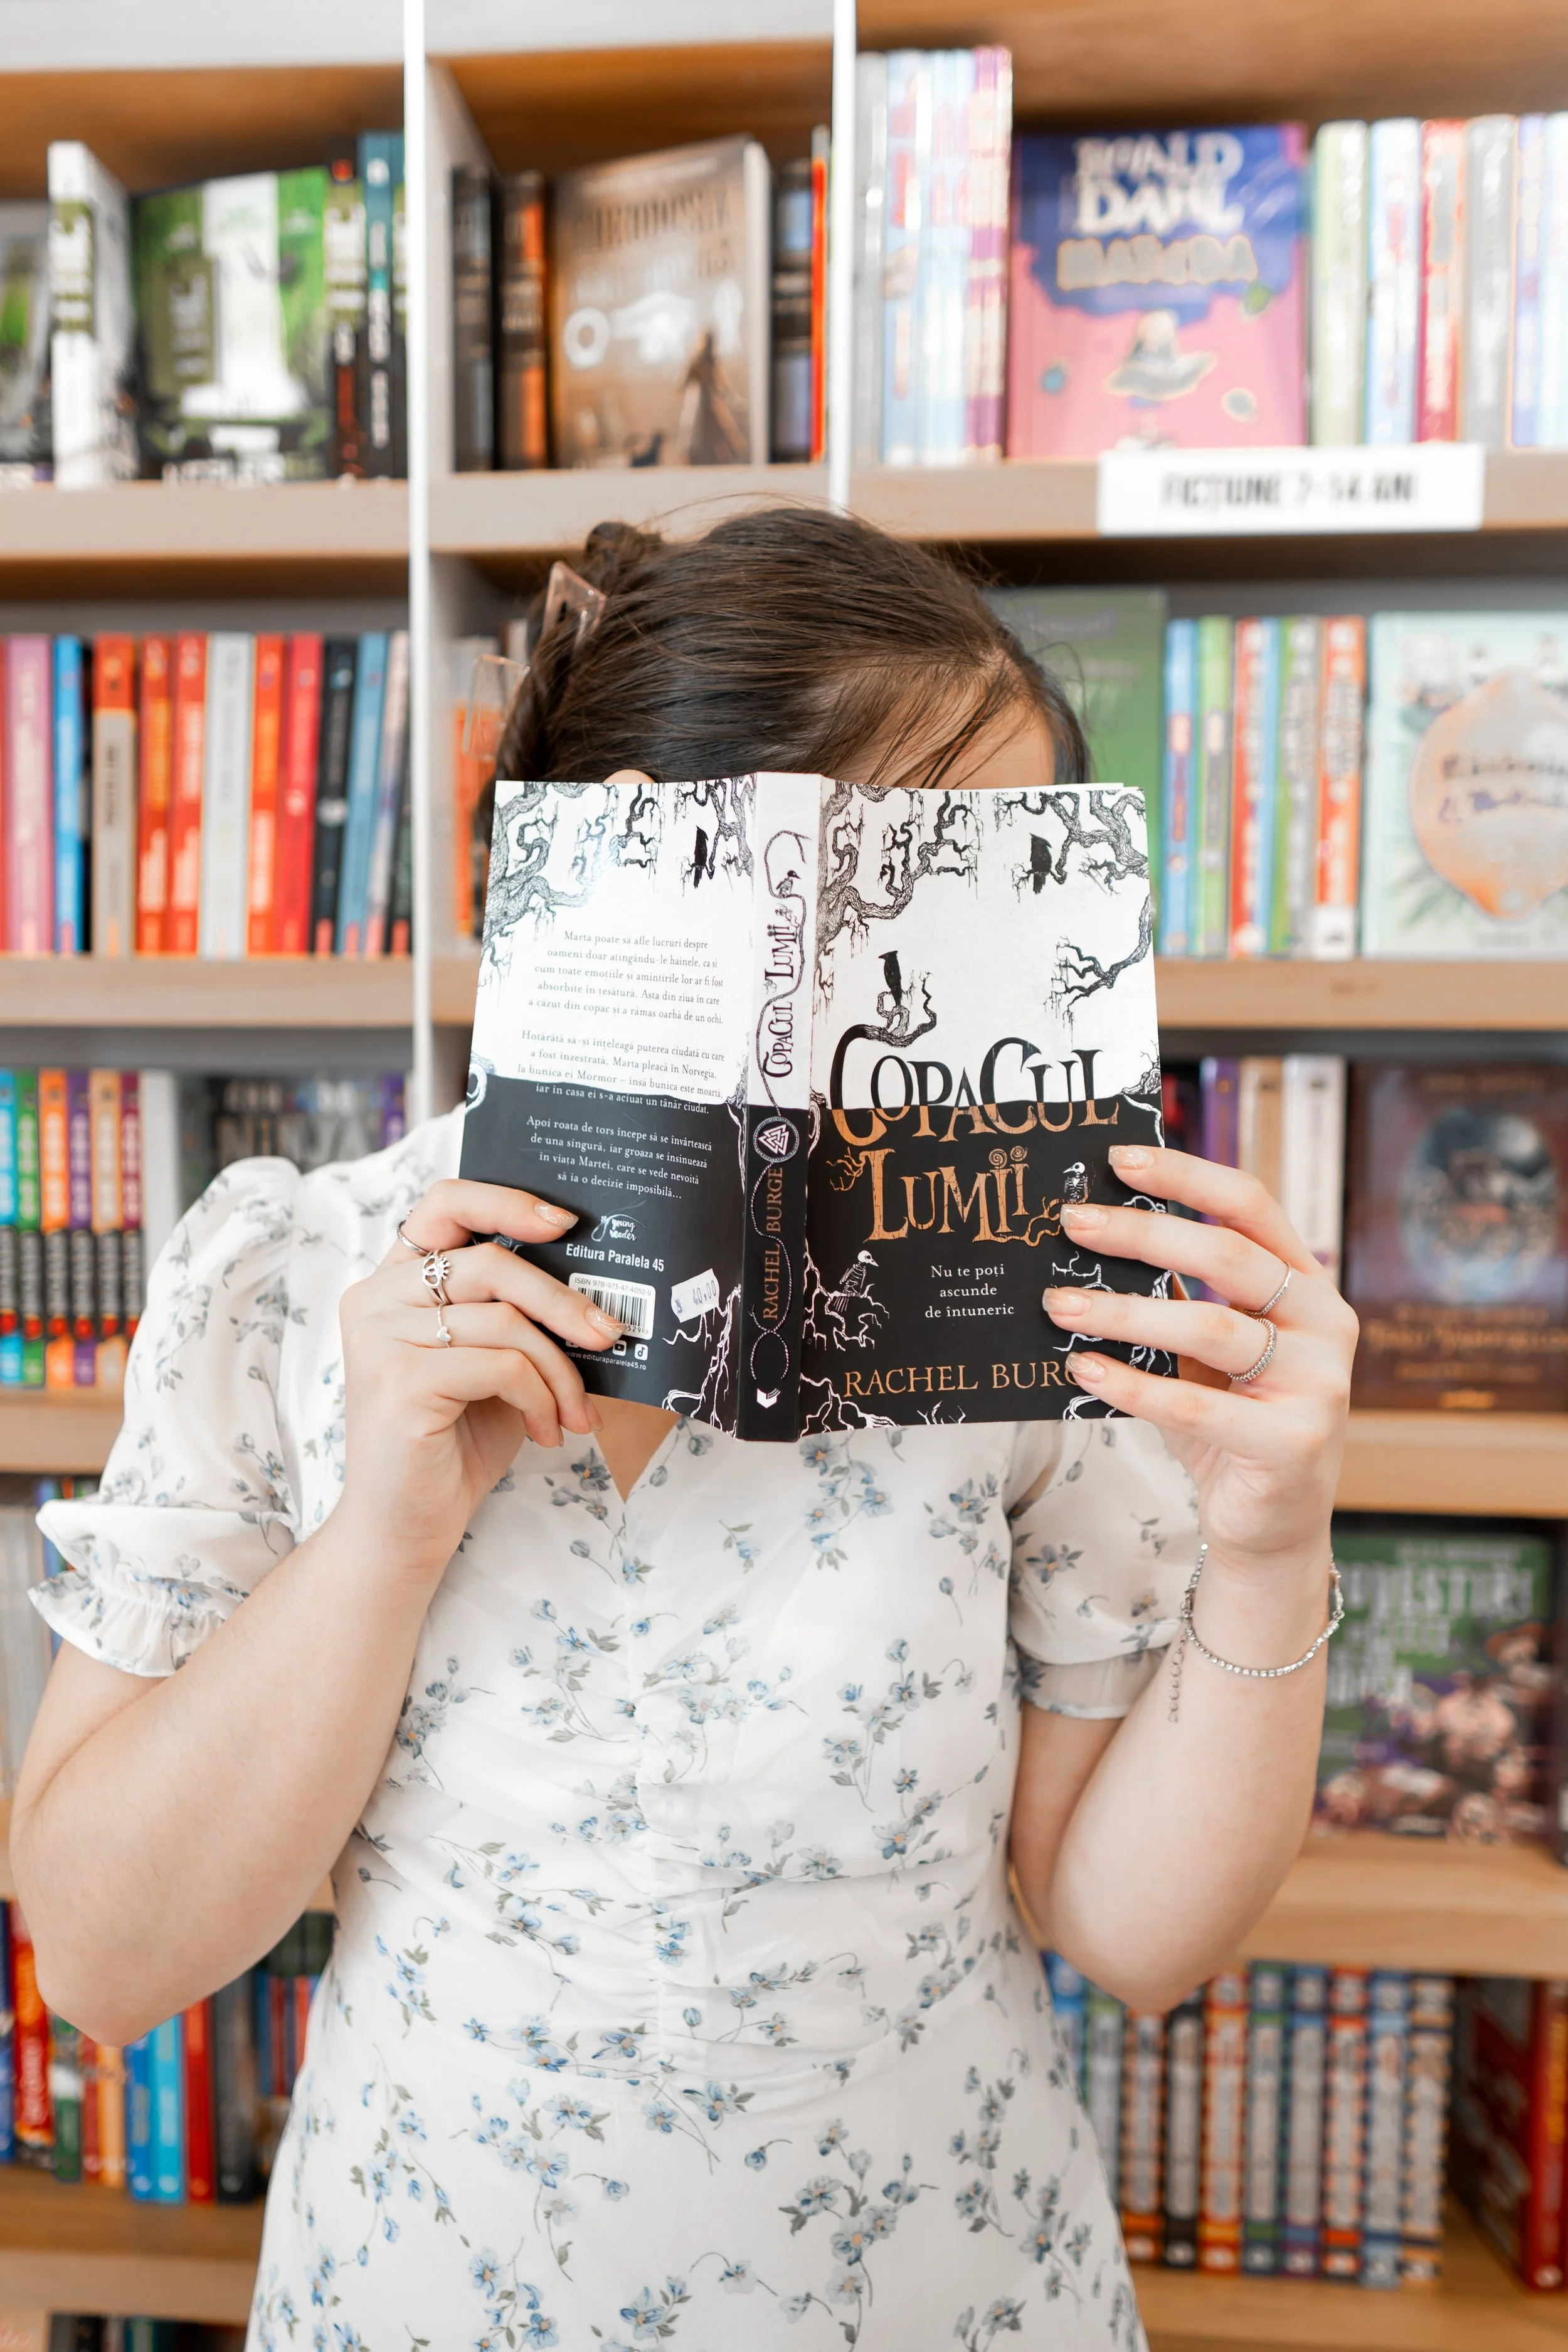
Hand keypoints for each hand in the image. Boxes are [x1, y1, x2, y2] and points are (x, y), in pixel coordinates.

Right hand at [336, 1180, 621, 1587]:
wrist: (404, 1529)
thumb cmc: (453, 1442)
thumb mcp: (490, 1365)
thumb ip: (514, 1317)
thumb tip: (597, 1291)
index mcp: (391, 1282)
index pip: (444, 1203)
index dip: (506, 1200)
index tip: (565, 1223)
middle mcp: (374, 1299)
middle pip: (492, 1264)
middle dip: (564, 1302)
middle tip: (611, 1335)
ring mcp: (379, 1338)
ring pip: (506, 1320)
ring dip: (560, 1369)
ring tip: (577, 1412)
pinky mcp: (398, 1381)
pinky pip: (502, 1366)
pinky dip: (540, 1398)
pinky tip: (546, 1432)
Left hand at [1042, 1146, 1357, 1579]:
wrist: (1271, 1528)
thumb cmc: (1231, 1424)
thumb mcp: (1206, 1354)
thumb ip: (1175, 1297)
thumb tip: (1096, 1236)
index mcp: (1306, 1286)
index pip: (1251, 1207)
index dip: (1186, 1177)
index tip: (1119, 1159)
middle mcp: (1324, 1326)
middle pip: (1229, 1257)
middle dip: (1143, 1235)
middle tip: (1073, 1224)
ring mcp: (1317, 1386)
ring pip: (1210, 1329)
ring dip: (1125, 1313)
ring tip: (1059, 1305)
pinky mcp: (1291, 1444)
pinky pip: (1199, 1406)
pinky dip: (1134, 1386)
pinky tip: (1085, 1371)